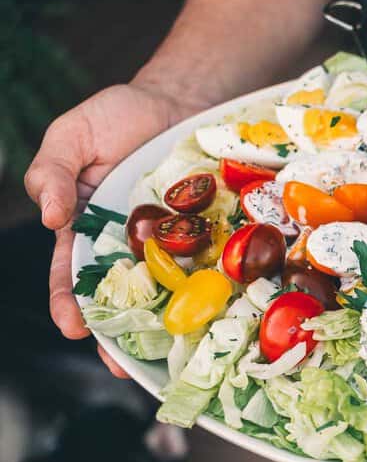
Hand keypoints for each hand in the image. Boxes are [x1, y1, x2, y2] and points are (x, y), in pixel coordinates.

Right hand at [25, 81, 203, 374]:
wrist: (180, 98)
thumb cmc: (118, 117)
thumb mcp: (72, 136)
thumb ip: (52, 173)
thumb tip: (49, 217)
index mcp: (88, 230)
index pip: (71, 276)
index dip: (70, 304)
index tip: (73, 327)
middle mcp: (131, 246)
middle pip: (122, 298)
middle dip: (119, 333)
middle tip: (121, 362)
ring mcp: (175, 243)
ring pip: (171, 292)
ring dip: (170, 324)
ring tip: (172, 354)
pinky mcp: (213, 233)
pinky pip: (214, 265)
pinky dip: (217, 290)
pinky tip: (222, 312)